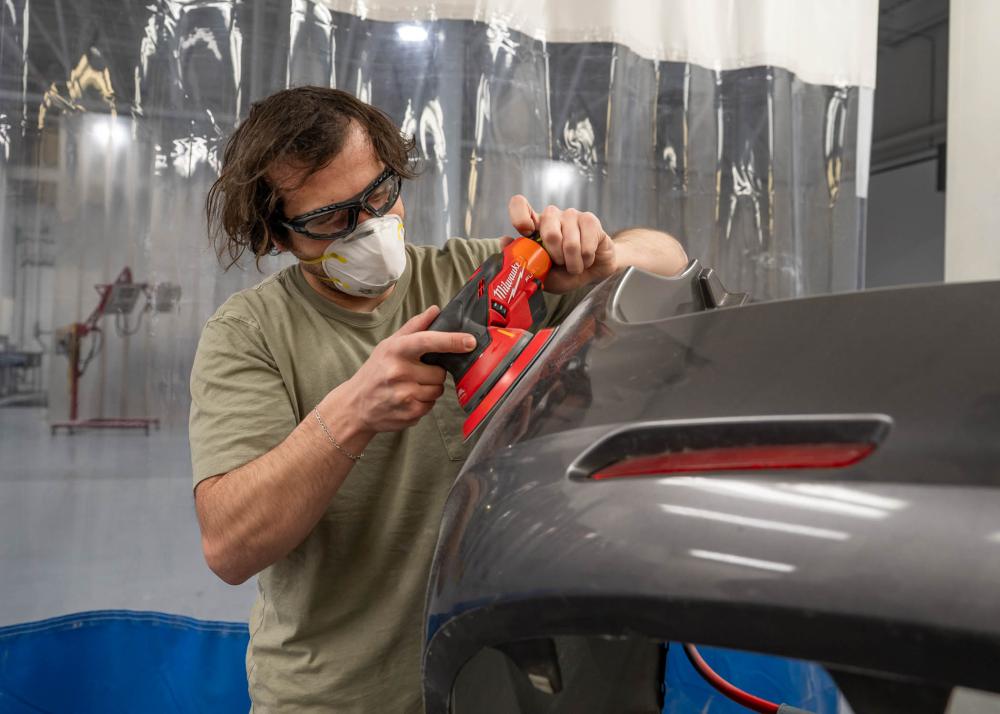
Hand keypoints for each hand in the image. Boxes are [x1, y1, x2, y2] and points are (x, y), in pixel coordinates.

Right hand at [339, 306, 474, 433]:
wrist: (355, 406)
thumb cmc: (375, 371)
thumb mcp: (388, 345)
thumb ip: (414, 327)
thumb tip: (435, 310)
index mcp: (396, 351)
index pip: (428, 341)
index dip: (452, 341)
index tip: (470, 341)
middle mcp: (399, 372)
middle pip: (440, 372)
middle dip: (434, 372)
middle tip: (417, 373)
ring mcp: (405, 395)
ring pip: (438, 390)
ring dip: (430, 388)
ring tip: (410, 387)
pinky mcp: (410, 413)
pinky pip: (432, 405)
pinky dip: (424, 402)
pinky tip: (408, 399)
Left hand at [506, 195, 617, 292]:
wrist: (593, 272)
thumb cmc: (564, 272)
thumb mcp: (542, 274)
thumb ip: (525, 261)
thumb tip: (503, 241)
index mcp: (535, 226)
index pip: (520, 205)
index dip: (520, 216)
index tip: (527, 233)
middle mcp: (551, 216)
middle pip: (548, 231)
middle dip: (556, 256)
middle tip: (561, 264)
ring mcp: (571, 215)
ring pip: (569, 242)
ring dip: (573, 263)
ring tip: (575, 266)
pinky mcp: (590, 220)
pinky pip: (586, 245)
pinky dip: (585, 260)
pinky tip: (586, 260)